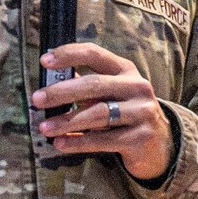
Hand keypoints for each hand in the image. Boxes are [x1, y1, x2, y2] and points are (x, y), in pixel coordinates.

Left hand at [31, 42, 174, 180]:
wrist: (160, 144)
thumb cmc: (126, 113)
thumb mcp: (112, 93)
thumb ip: (86, 86)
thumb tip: (50, 82)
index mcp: (126, 70)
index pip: (95, 54)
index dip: (69, 55)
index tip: (44, 62)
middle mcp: (137, 87)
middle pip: (94, 85)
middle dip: (62, 92)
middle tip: (37, 99)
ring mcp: (141, 112)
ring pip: (98, 114)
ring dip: (67, 121)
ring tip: (44, 128)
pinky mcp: (140, 137)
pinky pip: (103, 140)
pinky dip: (79, 142)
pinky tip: (60, 143)